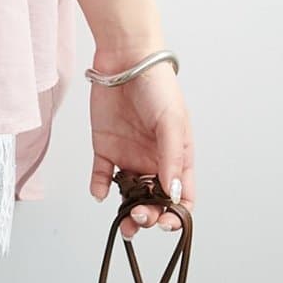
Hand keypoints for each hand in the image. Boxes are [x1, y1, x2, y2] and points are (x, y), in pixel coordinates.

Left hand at [88, 57, 194, 239]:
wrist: (125, 60)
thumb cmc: (157, 87)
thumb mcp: (171, 122)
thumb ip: (171, 158)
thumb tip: (174, 194)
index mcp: (177, 158)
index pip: (182, 196)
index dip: (177, 215)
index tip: (166, 222)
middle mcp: (154, 161)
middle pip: (154, 201)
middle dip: (150, 215)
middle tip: (141, 216)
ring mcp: (129, 156)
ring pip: (129, 194)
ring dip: (127, 210)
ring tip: (124, 220)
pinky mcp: (105, 148)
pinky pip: (102, 175)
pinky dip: (100, 187)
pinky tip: (100, 193)